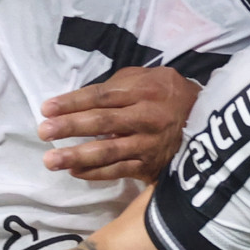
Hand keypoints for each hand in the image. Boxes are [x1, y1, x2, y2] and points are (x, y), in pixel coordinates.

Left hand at [38, 66, 199, 182]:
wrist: (207, 121)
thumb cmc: (168, 94)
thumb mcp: (149, 77)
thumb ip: (118, 84)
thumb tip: (82, 98)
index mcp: (144, 90)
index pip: (101, 96)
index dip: (73, 102)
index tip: (46, 108)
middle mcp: (147, 117)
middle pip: (102, 122)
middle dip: (70, 127)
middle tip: (43, 132)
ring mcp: (149, 144)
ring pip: (109, 151)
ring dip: (77, 156)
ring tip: (52, 160)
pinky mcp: (152, 165)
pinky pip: (119, 170)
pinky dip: (96, 173)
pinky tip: (75, 172)